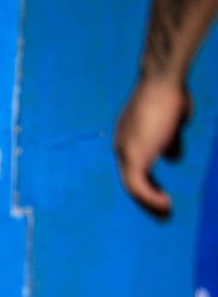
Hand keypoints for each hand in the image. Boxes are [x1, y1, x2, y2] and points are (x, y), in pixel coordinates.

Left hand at [115, 79, 190, 218]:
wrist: (163, 81)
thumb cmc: (170, 94)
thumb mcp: (173, 122)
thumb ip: (170, 141)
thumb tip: (173, 158)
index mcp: (129, 137)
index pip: (135, 167)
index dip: (149, 183)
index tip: (162, 194)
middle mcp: (122, 146)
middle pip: (131, 179)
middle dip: (147, 198)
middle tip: (163, 213)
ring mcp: (125, 152)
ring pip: (133, 187)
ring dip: (149, 203)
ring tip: (165, 215)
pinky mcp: (133, 158)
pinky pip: (138, 187)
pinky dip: (151, 199)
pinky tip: (165, 206)